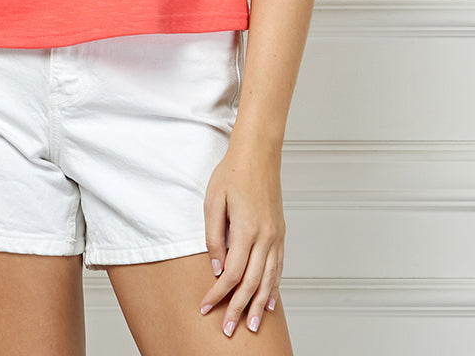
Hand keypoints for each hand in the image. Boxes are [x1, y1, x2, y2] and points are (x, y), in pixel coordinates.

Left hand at [199, 143, 284, 336]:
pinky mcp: (280, 233)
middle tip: (228, 330)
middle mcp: (265, 237)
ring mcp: (276, 236)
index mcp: (247, 229)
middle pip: (252, 283)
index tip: (206, 308)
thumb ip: (214, 237)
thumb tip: (217, 268)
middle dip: (238, 309)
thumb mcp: (213, 202)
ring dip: (258, 305)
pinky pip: (278, 267)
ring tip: (251, 325)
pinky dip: (273, 287)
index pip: (232, 274)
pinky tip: (268, 301)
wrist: (258, 154)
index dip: (218, 295)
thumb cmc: (233, 173)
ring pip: (269, 279)